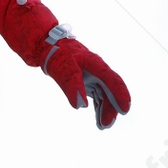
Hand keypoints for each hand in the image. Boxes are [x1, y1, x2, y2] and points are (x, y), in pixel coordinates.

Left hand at [0, 0, 130, 127]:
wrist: (42, 42)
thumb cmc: (53, 50)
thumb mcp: (61, 67)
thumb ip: (71, 85)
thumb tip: (80, 106)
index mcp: (94, 63)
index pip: (112, 80)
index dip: (121, 94)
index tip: (125, 110)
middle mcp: (95, 68)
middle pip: (109, 90)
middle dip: (111, 108)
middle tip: (105, 125)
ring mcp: (90, 74)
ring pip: (103, 94)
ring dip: (104, 109)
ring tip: (102, 126)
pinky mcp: (83, 78)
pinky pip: (95, 94)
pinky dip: (96, 106)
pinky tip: (96, 117)